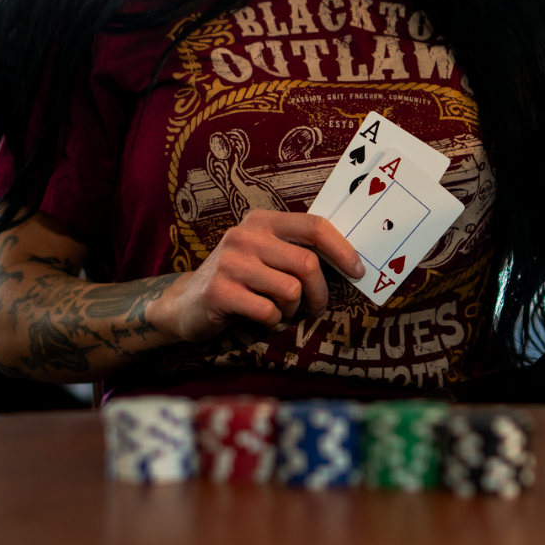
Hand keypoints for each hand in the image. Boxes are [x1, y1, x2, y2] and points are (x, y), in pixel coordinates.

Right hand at [150, 209, 364, 341]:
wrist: (186, 304)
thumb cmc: (239, 281)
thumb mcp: (265, 256)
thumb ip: (297, 251)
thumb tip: (349, 261)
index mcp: (262, 221)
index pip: (314, 226)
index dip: (342, 249)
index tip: (357, 270)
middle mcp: (245, 235)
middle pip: (307, 264)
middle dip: (319, 293)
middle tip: (315, 308)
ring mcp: (231, 262)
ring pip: (291, 290)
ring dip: (291, 311)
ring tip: (277, 312)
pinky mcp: (220, 291)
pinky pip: (269, 312)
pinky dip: (272, 323)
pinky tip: (259, 319)